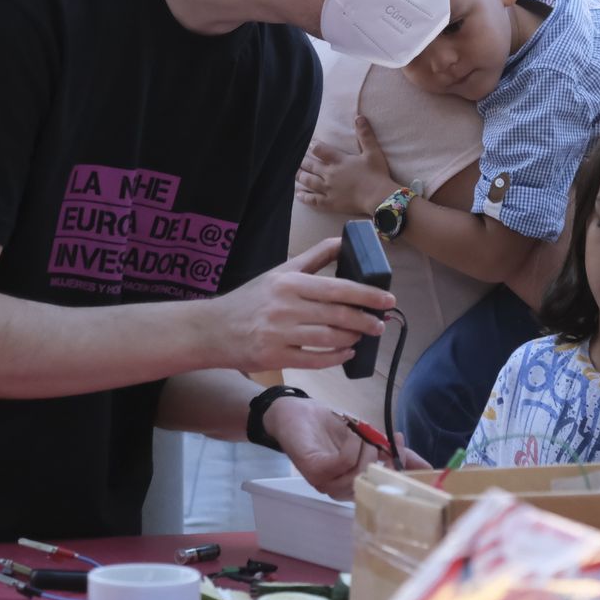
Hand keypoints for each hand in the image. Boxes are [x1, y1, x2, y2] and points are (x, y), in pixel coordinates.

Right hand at [209, 238, 393, 372]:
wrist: (211, 330)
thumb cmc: (251, 299)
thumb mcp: (281, 272)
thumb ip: (314, 257)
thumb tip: (344, 239)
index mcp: (289, 283)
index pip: (338, 288)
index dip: (367, 295)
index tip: (388, 300)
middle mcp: (285, 307)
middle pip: (338, 315)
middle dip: (366, 320)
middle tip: (381, 323)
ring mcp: (279, 334)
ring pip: (329, 338)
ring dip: (353, 337)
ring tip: (364, 335)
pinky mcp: (275, 357)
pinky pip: (315, 360)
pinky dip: (336, 357)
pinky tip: (347, 352)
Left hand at [265, 397, 429, 500]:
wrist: (294, 412)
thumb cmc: (330, 427)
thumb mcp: (369, 438)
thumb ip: (392, 453)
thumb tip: (427, 467)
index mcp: (354, 484)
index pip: (384, 491)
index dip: (404, 478)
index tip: (422, 464)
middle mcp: (339, 489)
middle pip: (373, 486)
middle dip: (389, 463)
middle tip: (394, 442)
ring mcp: (325, 482)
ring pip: (358, 477)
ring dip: (369, 453)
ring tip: (367, 436)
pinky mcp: (314, 470)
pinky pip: (342, 465)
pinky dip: (352, 448)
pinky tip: (353, 435)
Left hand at [295, 116, 398, 215]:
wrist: (378, 197)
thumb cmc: (377, 174)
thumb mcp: (373, 152)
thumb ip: (365, 135)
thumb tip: (359, 117)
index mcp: (339, 161)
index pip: (321, 150)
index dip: (314, 147)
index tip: (309, 145)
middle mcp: (330, 174)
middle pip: (311, 166)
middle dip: (303, 161)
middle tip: (296, 159)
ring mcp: (328, 189)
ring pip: (309, 181)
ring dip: (301, 176)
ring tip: (295, 173)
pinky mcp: (330, 203)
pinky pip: (314, 200)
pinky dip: (305, 197)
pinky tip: (298, 195)